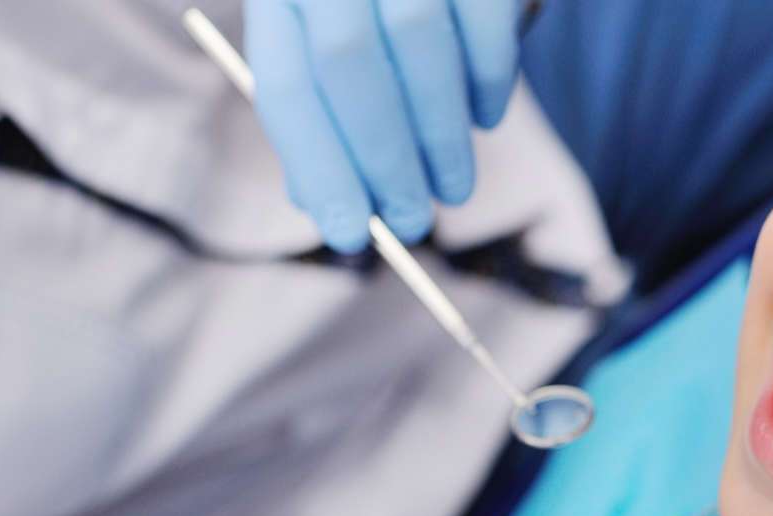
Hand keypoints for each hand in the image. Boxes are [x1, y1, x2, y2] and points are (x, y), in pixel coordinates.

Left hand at [244, 0, 522, 252]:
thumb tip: (321, 202)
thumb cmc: (378, 2)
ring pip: (417, 41)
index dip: (317, 167)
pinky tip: (486, 118)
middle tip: (410, 224)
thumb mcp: (332, 34)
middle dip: (382, 160)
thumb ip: (322, 108)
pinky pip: (486, 19)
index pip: (284, 83)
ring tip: (454, 189)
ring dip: (439, 135)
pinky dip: (489, 82)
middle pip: (345, 62)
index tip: (349, 235)